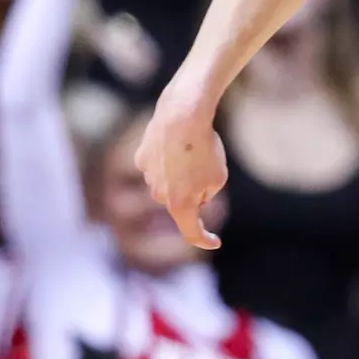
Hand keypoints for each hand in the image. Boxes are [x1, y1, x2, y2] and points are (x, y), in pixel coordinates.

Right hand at [136, 84, 226, 249]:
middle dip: (195, 191)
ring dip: (183, 172)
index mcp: (180, 205)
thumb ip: (204, 195)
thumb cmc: (204, 149)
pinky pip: (161, 163)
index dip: (204, 240)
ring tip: (194, 150)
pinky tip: (177, 142)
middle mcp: (159, 195)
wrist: (181, 115)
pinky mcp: (141, 157)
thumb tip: (192, 197)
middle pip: (182, 201)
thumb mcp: (217, 178)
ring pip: (170, 181)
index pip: (191, 232)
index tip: (215, 242)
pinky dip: (171, 157)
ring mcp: (147, 176)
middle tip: (208, 167)